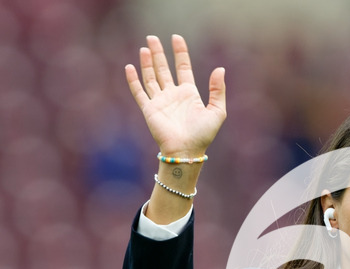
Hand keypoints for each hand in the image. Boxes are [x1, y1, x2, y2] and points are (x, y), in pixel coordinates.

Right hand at [125, 34, 225, 157]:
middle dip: (159, 53)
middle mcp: (173, 95)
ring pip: (151, 77)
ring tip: (145, 47)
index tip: (176, 38)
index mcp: (189, 94)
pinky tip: (130, 67)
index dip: (180, 53)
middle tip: (152, 37)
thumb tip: (220, 69)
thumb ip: (218, 90)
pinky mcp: (149, 110)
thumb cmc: (203, 135)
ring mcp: (160, 102)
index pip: (183, 68)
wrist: (186, 151)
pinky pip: (139, 92)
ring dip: (147, 63)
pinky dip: (133, 80)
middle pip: (164, 69)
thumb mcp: (217, 111)